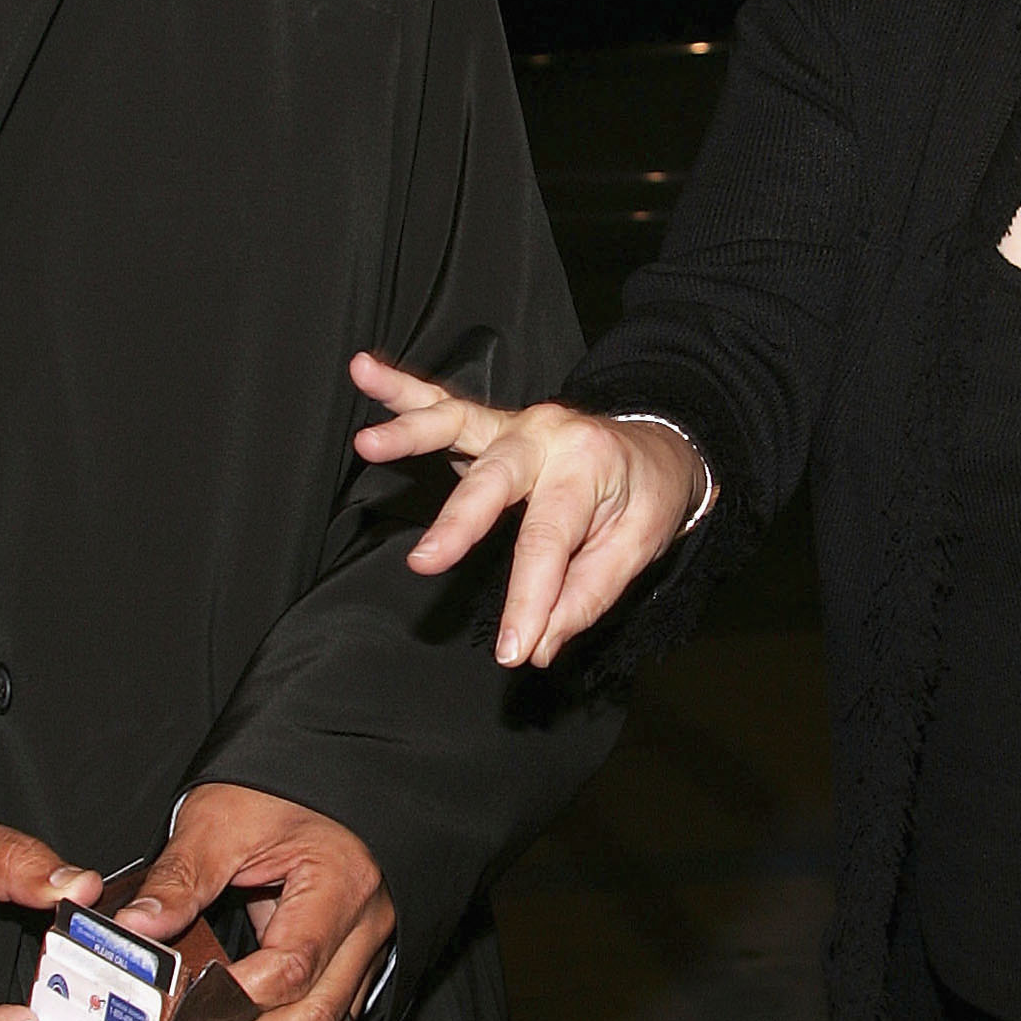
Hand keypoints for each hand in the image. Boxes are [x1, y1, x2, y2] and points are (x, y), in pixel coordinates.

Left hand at [115, 782, 395, 1020]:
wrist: (327, 770)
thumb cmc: (282, 785)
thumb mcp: (221, 819)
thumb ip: (179, 879)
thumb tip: (133, 930)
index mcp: (341, 882)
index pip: (292, 965)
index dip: (234, 1005)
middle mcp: (367, 925)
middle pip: (317, 1017)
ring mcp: (368, 948)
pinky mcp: (354, 960)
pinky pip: (328, 1020)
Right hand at [348, 349, 705, 666]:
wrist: (656, 446)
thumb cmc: (644, 497)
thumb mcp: (637, 548)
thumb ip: (585, 596)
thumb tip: (538, 644)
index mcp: (589, 465)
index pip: (549, 541)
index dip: (530, 599)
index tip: (513, 649)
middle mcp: (547, 434)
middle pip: (496, 479)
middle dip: (460, 522)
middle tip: (426, 563)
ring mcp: (514, 423)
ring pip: (457, 422)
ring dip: (410, 433)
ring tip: (368, 444)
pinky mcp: (490, 422)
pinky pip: (441, 401)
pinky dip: (399, 387)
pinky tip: (364, 371)